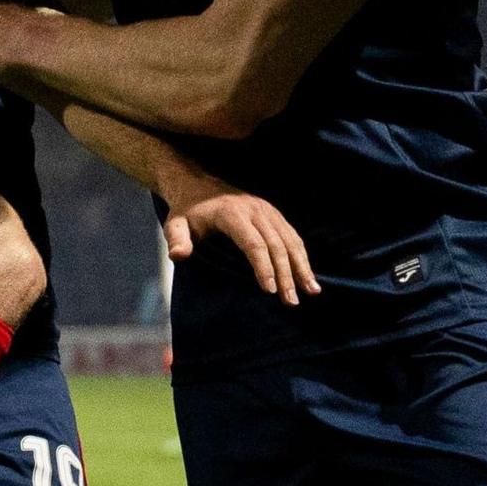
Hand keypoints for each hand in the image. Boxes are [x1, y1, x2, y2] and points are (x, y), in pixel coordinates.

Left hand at [162, 168, 318, 305]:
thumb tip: (178, 256)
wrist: (197, 184)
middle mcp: (254, 209)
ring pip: (289, 240)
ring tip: (311, 291)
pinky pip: (292, 235)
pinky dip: (302, 255)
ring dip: (301, 266)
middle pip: (275, 245)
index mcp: (231, 213)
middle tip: (290, 301)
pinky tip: (308, 275)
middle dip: (286, 274)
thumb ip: (176, 240)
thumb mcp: (175, 224)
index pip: (253, 243)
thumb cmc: (187, 211)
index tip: (269, 290)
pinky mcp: (273, 213)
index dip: (263, 267)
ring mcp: (267, 210)